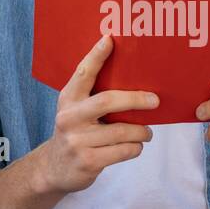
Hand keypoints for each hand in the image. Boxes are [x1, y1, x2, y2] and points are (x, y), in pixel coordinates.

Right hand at [35, 34, 157, 194]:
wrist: (54, 169)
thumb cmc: (76, 132)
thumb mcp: (76, 110)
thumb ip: (94, 96)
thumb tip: (134, 78)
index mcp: (68, 99)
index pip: (83, 73)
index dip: (96, 56)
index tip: (110, 39)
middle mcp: (69, 118)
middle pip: (108, 101)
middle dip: (136, 99)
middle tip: (155, 100)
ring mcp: (77, 141)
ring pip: (122, 131)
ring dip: (141, 131)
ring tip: (146, 132)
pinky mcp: (88, 161)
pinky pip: (123, 150)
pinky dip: (135, 148)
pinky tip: (134, 146)